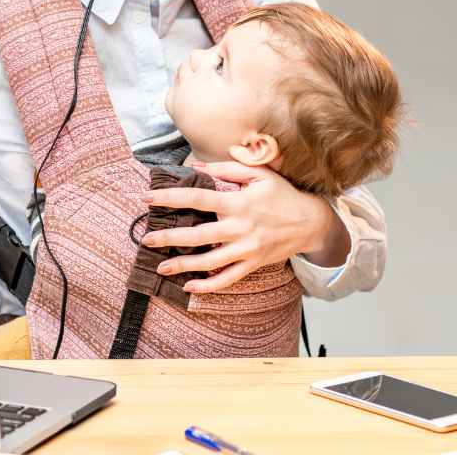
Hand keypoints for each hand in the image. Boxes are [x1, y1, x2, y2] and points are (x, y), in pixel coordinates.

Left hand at [139, 160, 345, 292]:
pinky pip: (228, 279)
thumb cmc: (282, 194)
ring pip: (209, 262)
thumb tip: (197, 168)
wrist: (311, 222)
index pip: (197, 199)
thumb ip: (226, 170)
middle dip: (169, 238)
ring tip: (161, 267)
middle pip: (198, 235)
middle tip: (146, 240)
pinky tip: (190, 287)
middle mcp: (240, 228)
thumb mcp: (258, 174)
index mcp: (238, 203)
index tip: (148, 198)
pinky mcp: (253, 264)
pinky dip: (208, 286)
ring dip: (183, 266)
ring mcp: (247, 249)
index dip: (171, 198)